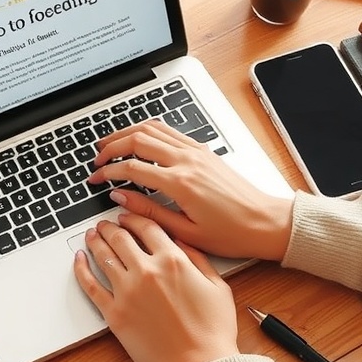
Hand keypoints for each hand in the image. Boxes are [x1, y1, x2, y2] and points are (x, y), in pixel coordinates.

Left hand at [74, 212, 238, 361]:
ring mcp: (127, 291)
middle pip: (121, 238)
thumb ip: (198, 259)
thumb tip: (181, 242)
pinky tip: (78, 260)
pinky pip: (91, 286)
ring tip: (91, 235)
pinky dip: (81, 269)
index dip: (134, 218)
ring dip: (95, 242)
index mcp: (173, 260)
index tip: (127, 217)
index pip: (147, 228)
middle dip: (111, 227)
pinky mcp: (114, 314)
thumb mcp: (217, 287)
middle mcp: (146, 270)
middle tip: (105, 224)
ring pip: (103, 256)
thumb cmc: (213, 331)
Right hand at [88, 121, 292, 261]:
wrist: (265, 222)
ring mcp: (197, 152)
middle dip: (112, 146)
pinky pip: (170, 131)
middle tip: (96, 159)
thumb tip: (121, 199)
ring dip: (127, 133)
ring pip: (153, 128)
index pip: (132, 168)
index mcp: (181, 183)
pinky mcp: (204, 151)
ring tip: (110, 144)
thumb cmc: (232, 233)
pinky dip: (149, 130)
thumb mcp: (185, 232)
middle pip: (138, 139)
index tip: (95, 178)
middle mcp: (188, 161)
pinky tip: (139, 138)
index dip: (107, 171)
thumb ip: (149, 212)